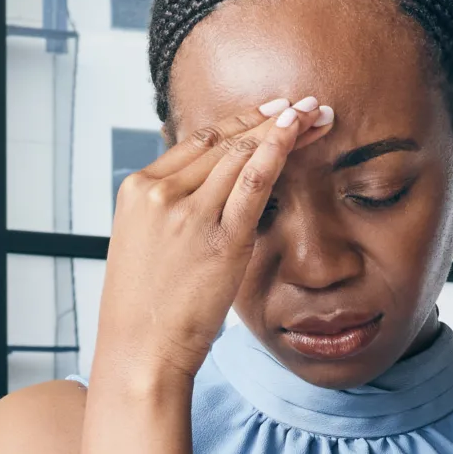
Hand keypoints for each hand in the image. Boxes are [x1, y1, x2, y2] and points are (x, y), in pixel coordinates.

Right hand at [97, 95, 335, 384]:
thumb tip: (207, 192)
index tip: (269, 112)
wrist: (140, 350)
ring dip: (282, 129)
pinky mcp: (219, 237)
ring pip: (241, 154)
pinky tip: (297, 133)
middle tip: (302, 104)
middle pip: (223, 141)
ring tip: (315, 114)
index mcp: (137, 189)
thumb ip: (172, 211)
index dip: (238, 123)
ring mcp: (189, 212)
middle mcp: (160, 192)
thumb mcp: (147, 245)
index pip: (196, 142)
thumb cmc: (147, 309)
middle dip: (267, 118)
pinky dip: (277, 151)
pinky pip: (253, 182)